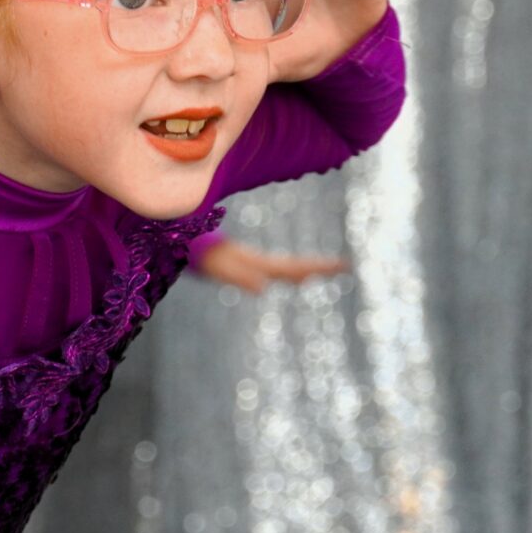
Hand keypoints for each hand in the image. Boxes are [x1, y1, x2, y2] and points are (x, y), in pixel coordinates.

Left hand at [195, 236, 348, 294]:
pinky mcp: (243, 263)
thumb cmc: (203, 258)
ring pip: (286, 267)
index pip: (295, 267)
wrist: (186, 242)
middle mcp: (259, 262)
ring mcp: (252, 262)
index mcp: (260, 264)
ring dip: (307, 269)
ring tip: (324, 273)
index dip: (319, 267)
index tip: (343, 264)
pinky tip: (292, 277)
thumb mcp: (222, 269)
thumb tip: (263, 289)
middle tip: (345, 266)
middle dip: (320, 266)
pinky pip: (274, 269)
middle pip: (295, 265)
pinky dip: (290, 273)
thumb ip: (240, 277)